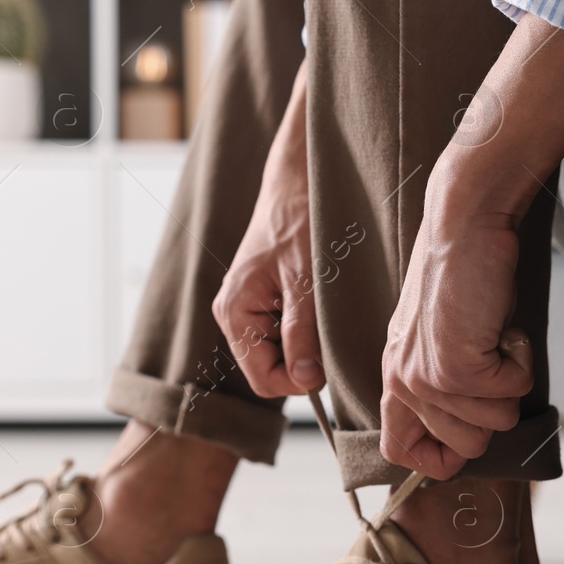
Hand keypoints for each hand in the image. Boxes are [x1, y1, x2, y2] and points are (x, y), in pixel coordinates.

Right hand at [212, 62, 324, 397]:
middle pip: (272, 369)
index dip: (298, 381)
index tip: (327, 363)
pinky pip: (287, 333)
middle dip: (303, 360)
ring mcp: (250, 308)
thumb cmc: (300, 222)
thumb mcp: (307, 283)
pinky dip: (308, 326)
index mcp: (234, 313)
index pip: (263, 380)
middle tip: (329, 328)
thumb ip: (302, 335)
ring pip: (283, 353)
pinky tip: (318, 300)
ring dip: (308, 342)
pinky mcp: (266, 300)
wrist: (300, 181)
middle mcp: (235, 315)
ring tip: (323, 307)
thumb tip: (305, 380)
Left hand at [381, 16, 563, 478]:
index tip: (470, 431)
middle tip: (489, 359)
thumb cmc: (462, 277)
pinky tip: (501, 327)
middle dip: (493, 410)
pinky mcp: (457, 368)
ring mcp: (427, 379)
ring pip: (494, 423)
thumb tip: (472, 433)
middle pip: (464, 446)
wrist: (463, 224)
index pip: (400, 452)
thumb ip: (441, 383)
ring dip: (509, 381)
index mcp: (393, 378)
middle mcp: (403, 383)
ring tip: (491, 334)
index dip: (440, 457)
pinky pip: (512, 392)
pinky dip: (520, 361)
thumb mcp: (438, 337)